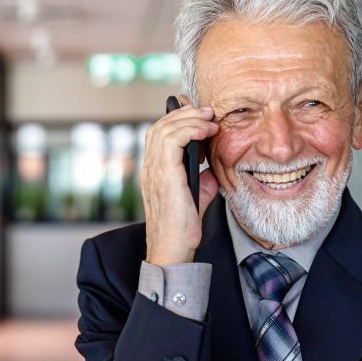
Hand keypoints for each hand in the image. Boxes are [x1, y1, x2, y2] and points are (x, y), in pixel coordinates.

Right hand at [142, 95, 219, 265]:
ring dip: (190, 118)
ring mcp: (154, 170)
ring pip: (165, 128)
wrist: (173, 249)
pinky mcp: (164, 174)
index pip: (158, 134)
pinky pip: (173, 139)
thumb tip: (212, 169)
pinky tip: (206, 131)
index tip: (200, 115)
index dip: (177, 118)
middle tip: (208, 111)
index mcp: (153, 171)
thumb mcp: (196, 197)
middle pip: (159, 126)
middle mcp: (149, 168)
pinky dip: (190, 129)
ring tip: (210, 118)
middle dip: (185, 113)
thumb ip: (202, 180)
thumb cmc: (182, 229)